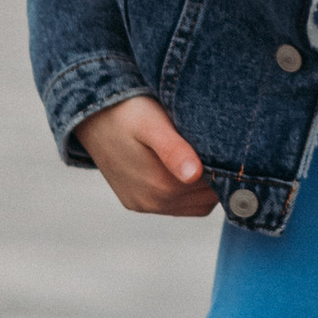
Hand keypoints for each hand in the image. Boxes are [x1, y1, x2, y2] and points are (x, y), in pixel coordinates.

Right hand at [74, 93, 220, 217]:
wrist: (90, 115)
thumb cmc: (128, 112)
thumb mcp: (152, 124)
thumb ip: (173, 149)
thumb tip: (194, 175)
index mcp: (161, 186)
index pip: (216, 187)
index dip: (227, 167)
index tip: (228, 144)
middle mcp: (153, 203)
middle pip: (207, 198)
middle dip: (217, 176)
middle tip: (217, 145)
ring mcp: (143, 205)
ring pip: (195, 204)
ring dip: (203, 186)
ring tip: (201, 153)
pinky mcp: (136, 203)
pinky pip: (177, 206)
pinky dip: (187, 192)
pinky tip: (185, 166)